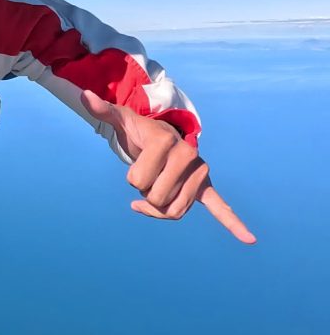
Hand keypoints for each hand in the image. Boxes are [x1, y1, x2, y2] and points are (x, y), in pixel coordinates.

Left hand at [80, 90, 256, 244]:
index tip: (136, 166)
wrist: (163, 134)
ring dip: (159, 207)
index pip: (139, 182)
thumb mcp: (121, 119)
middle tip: (149, 176)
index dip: (133, 180)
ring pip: (174, 211)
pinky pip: (221, 207)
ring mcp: (199, 172)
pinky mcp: (206, 186)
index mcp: (165, 142)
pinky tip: (249, 238)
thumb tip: (84, 96)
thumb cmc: (138, 130)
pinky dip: (234, 224)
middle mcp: (188, 156)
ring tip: (157, 189)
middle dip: (145, 193)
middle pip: (157, 199)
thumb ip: (103, 109)